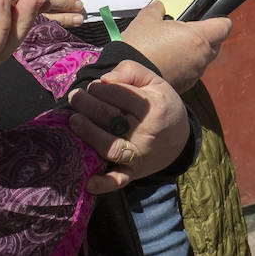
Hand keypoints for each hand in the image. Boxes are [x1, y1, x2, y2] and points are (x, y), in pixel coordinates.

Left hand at [68, 59, 189, 194]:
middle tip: (75, 97)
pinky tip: (88, 181)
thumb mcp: (154, 82)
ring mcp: (139, 154)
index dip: (100, 88)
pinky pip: (118, 180)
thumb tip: (104, 79)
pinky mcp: (134, 172)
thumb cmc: (161, 105)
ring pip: (110, 146)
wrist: (180, 138)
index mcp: (154, 106)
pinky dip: (104, 183)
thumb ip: (130, 71)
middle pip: (110, 118)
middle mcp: (147, 132)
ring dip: (88, 133)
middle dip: (87, 105)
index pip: (120, 95)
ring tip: (74, 120)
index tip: (93, 86)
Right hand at [120, 2, 229, 90]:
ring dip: (192, 53)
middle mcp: (201, 58)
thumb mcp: (146, 19)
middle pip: (215, 44)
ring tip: (171, 47)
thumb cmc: (140, 48)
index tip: (208, 18)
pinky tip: (166, 62)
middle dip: (204, 37)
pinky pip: (190, 73)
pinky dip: (183, 67)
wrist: (128, 80)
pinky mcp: (184, 86)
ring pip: (202, 60)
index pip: (224, 26)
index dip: (217, 20)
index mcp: (198, 38)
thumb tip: (160, 6)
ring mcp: (194, 74)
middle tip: (184, 32)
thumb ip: (158, 9)